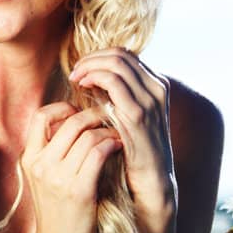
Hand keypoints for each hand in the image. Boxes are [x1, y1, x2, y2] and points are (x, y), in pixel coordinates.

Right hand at [21, 102, 122, 232]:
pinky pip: (98, 153)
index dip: (63, 107)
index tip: (79, 112)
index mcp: (29, 158)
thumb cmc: (57, 211)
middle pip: (70, 122)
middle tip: (109, 116)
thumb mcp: (44, 178)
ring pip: (88, 135)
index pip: (41, 116)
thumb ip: (52, 152)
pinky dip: (112, 145)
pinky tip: (119, 147)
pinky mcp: (78, 190)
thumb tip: (74, 122)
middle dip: (94, 114)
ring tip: (118, 134)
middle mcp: (40, 164)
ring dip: (108, 131)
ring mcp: (58, 177)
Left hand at [68, 49, 175, 232]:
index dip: (99, 56)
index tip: (81, 68)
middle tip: (75, 71)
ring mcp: (150, 100)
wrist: (152, 178)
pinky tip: (82, 86)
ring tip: (75, 78)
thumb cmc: (133, 148)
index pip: (125, 54)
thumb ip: (115, 93)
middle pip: (120, 54)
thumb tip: (89, 73)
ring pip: (116, 63)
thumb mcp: (126, 114)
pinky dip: (93, 77)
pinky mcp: (138, 114)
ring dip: (90, 66)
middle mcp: (157, 88)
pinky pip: (113, 82)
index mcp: (156, 85)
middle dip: (92, 58)